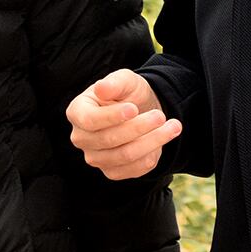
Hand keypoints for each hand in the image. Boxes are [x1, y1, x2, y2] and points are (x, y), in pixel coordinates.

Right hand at [66, 69, 181, 179]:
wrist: (141, 110)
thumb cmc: (127, 94)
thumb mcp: (124, 80)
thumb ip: (114, 83)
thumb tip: (101, 88)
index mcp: (78, 112)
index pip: (90, 120)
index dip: (112, 117)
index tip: (134, 108)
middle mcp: (81, 138)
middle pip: (109, 139)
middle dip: (140, 127)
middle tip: (161, 116)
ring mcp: (96, 158)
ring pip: (124, 156)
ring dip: (152, 141)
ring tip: (173, 126)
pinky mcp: (112, 172)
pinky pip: (133, 169)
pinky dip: (151, 155)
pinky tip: (162, 140)